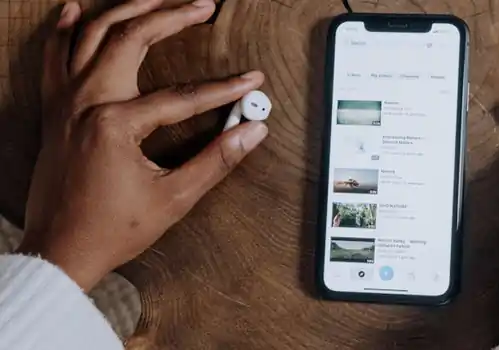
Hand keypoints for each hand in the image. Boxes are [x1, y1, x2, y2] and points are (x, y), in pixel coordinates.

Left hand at [17, 0, 268, 290]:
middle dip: (170, 15)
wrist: (59, 251)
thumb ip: (216, 160)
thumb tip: (251, 132)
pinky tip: (74, 10)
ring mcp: (64, 104)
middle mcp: (85, 103)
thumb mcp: (173, 198)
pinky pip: (53, 57)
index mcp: (115, 124)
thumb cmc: (110, 229)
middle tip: (202, 6)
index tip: (252, 81)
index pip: (183, 95)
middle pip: (129, 38)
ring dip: (125, 9)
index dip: (224, 87)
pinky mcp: (53, 111)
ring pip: (89, 35)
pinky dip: (64, 30)